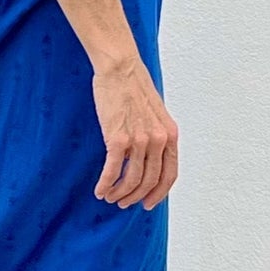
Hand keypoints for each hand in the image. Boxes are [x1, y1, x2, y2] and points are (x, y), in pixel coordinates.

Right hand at [91, 60, 178, 209]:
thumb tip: (148, 156)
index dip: (159, 193)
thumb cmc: (133, 84)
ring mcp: (139, 140)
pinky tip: (99, 189)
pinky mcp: (117, 138)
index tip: (148, 203)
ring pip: (131, 179)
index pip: (169, 175)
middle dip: (136, 196)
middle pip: (149, 181)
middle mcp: (158, 140)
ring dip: (120, 193)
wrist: (120, 66)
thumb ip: (156, 133)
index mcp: (170, 134)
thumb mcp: (155, 111)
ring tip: (110, 197)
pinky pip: (113, 170)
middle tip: (124, 202)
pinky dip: (106, 184)